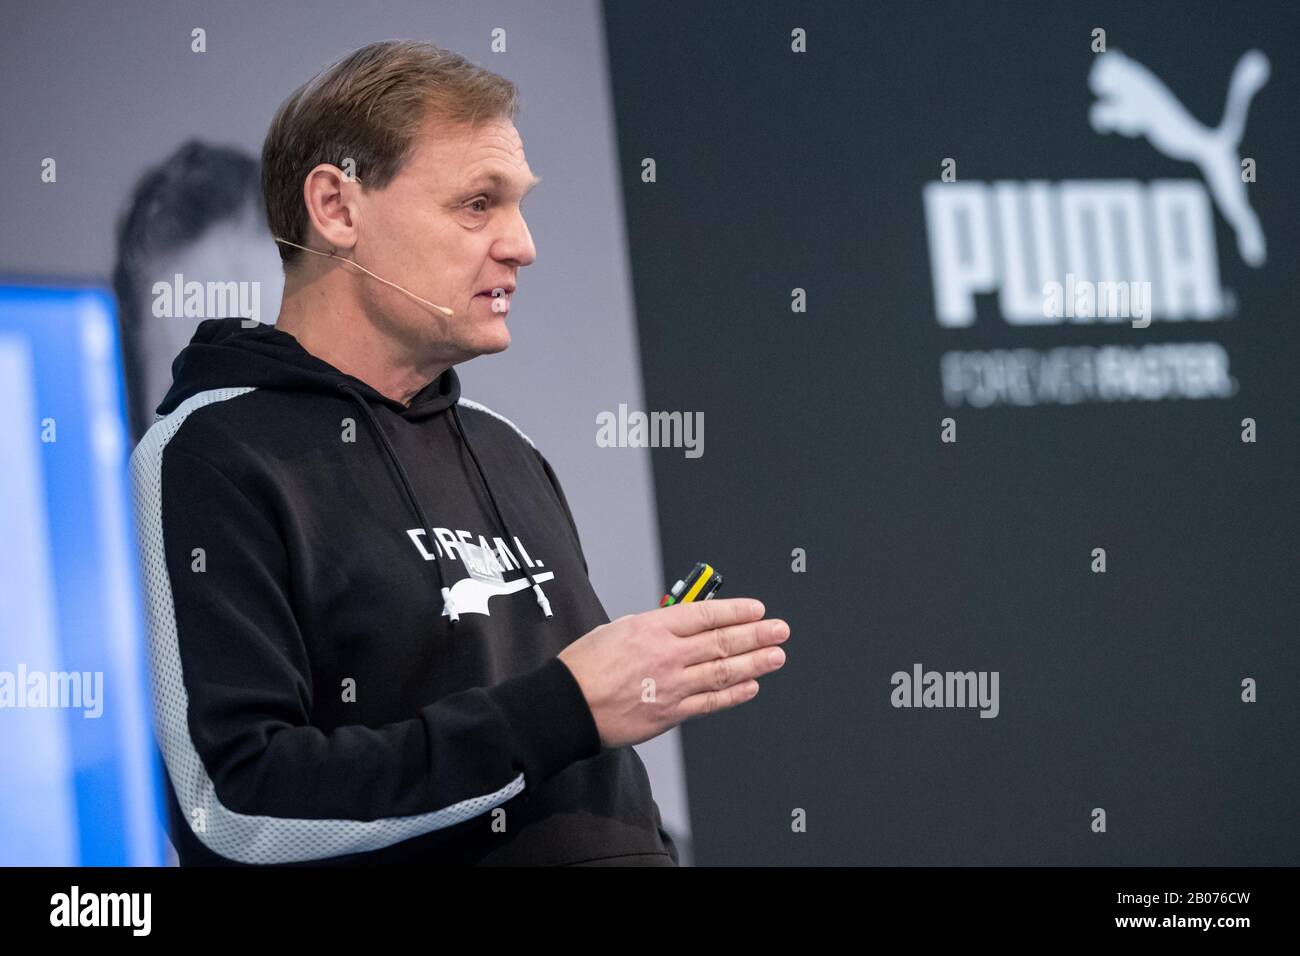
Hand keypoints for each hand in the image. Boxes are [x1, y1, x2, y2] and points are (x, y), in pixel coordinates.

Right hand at [557, 598, 788, 748]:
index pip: (705, 614)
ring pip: (723, 671)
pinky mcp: (670, 713)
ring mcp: (672, 685)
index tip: (756, 610)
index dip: (736, 611)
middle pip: (722, 641)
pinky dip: (734, 694)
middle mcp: (668, 654)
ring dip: (755, 662)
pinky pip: (711, 702)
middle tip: (780, 630)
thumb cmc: (584, 666)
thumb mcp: (617, 629)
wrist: (566, 705)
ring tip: (776, 655)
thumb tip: (680, 627)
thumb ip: (652, 628)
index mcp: (653, 627)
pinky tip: (751, 686)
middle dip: (756, 634)